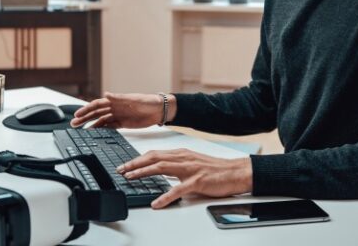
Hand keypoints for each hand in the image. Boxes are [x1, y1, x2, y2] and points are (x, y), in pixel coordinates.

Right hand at [70, 92, 174, 128]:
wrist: (159, 110)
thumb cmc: (148, 102)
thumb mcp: (133, 99)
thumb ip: (119, 98)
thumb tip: (106, 94)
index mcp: (115, 100)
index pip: (97, 105)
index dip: (86, 109)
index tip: (77, 115)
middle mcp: (115, 108)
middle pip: (96, 113)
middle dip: (84, 118)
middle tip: (74, 124)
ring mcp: (118, 116)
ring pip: (100, 120)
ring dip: (90, 125)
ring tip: (80, 130)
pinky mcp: (122, 123)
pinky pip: (109, 127)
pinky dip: (101, 129)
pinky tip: (94, 133)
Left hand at [118, 149, 252, 208]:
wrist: (236, 172)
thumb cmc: (216, 170)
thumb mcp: (192, 163)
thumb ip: (177, 165)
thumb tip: (160, 170)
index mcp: (181, 154)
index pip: (154, 154)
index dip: (137, 159)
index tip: (125, 165)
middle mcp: (183, 158)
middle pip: (153, 158)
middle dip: (135, 163)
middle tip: (121, 170)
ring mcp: (190, 169)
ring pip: (161, 168)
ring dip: (143, 172)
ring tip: (130, 178)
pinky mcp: (197, 181)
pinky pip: (178, 190)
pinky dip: (165, 197)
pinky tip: (156, 203)